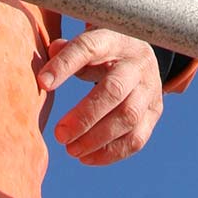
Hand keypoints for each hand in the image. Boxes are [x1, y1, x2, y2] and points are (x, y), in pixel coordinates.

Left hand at [37, 28, 163, 165]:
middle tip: (59, 135)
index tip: (42, 83)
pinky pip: (137, 138)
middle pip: (114, 90)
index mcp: (114, 39)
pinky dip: (111, 153)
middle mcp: (136, 63)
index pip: (89, 48)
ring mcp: (150, 88)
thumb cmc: (102, 51)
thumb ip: (66, 50)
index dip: (65, 64)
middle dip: (84, 116)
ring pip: (128, 117)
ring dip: (97, 139)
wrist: (140, 55)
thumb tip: (48, 59)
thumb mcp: (87, 42)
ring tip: (70, 150)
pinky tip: (87, 157)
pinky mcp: (155, 111)